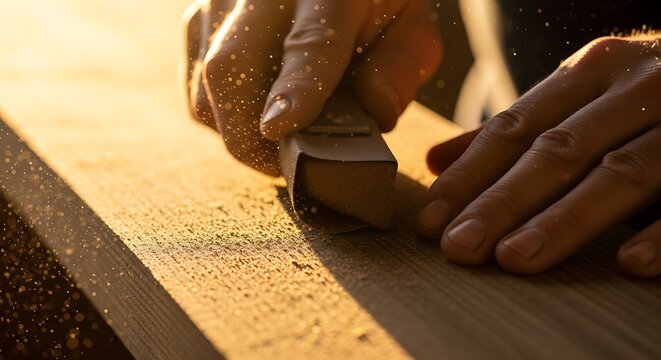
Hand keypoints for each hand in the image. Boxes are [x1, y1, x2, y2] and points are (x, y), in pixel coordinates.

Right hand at [184, 0, 441, 175]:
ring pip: (205, 89)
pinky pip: (197, 88)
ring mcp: (218, 6)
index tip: (279, 131)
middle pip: (230, 68)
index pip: (309, 42)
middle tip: (288, 168)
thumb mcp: (407, 20)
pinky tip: (258, 118)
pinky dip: (223, 118)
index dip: (294, 90)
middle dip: (252, 138)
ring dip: (239, 132)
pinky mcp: (198, 23)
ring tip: (280, 143)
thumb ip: (401, 62)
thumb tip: (375, 112)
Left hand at [417, 35, 660, 276]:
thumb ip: (513, 132)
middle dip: (502, 202)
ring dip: (565, 220)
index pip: (514, 128)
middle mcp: (636, 87)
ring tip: (515, 259)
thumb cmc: (643, 98)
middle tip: (458, 248)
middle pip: (556, 151)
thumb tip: (435, 160)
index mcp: (590, 71)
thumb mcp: (578, 100)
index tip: (430, 221)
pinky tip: (627, 264)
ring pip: (620, 173)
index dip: (469, 176)